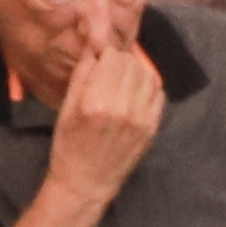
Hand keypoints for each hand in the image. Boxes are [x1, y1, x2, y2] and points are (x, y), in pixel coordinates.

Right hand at [41, 34, 167, 199]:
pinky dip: (148, 87)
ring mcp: (141, 120)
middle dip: (121, 61)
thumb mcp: (66, 107)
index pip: (113, 57)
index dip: (106, 53)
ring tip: (122, 81)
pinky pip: (158, 94)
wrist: (87, 182)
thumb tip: (96, 44)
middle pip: (132, 64)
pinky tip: (135, 94)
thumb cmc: (69, 144)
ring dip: (136, 72)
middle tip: (111, 70)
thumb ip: (83, 72)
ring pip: (148, 76)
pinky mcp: (152, 128)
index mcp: (95, 102)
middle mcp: (121, 109)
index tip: (101, 58)